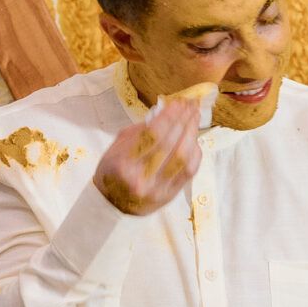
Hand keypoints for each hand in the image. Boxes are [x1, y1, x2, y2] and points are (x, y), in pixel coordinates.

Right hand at [94, 98, 201, 216]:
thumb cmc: (114, 171)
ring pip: (183, 157)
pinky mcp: (170, 195)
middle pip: (170, 144)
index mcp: (124, 164)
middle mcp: (141, 178)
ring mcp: (157, 189)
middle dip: (183, 121)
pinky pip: (189, 171)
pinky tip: (194, 139)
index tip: (178, 102)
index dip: (169, 116)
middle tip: (191, 105)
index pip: (152, 135)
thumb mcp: (117, 148)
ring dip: (192, 134)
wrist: (113, 204)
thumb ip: (140, 130)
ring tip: (194, 118)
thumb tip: (166, 112)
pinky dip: (194, 152)